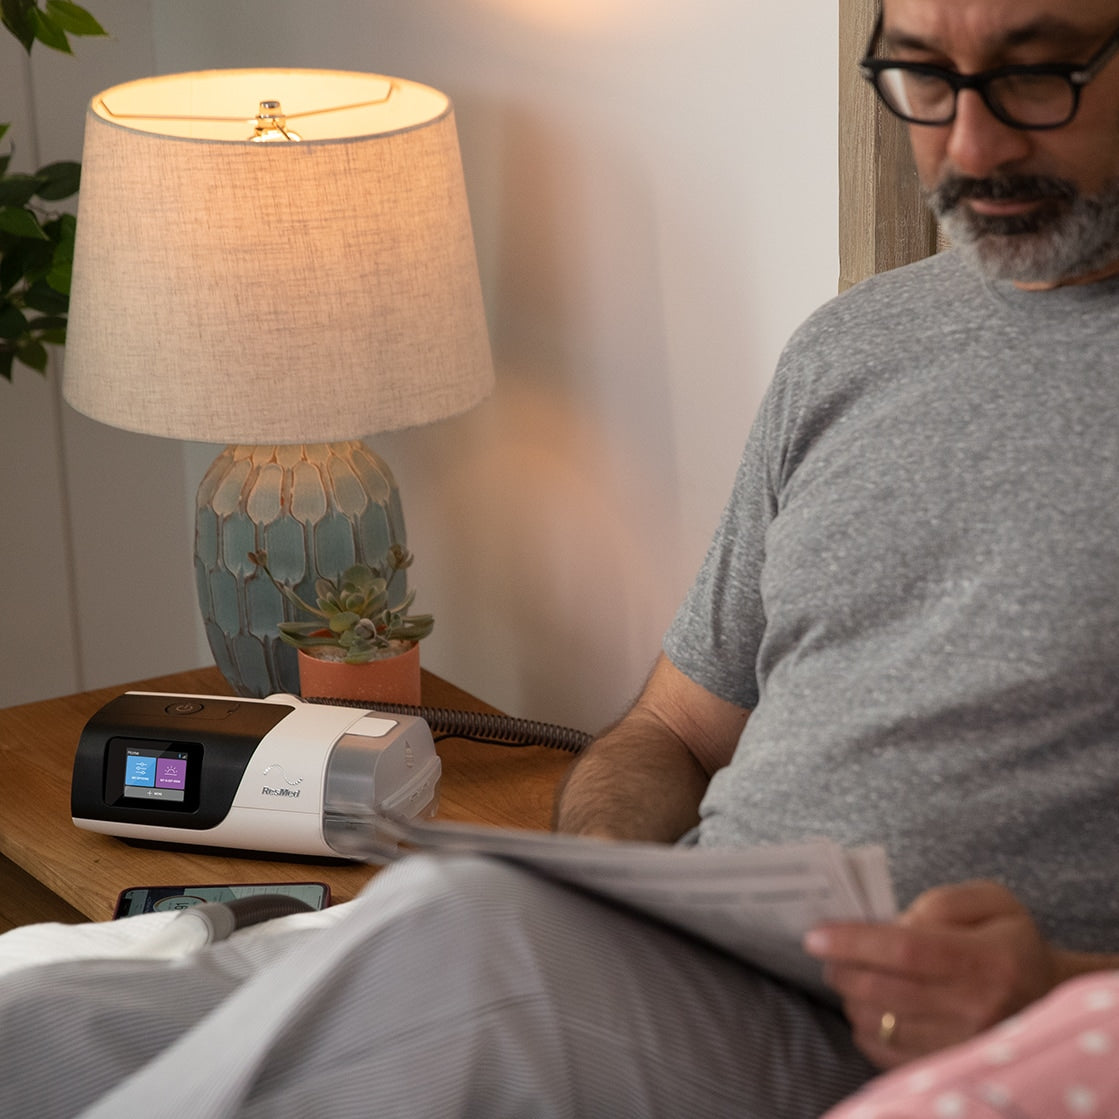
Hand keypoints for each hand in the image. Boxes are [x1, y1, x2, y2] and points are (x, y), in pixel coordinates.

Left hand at [803, 880, 1059, 1068]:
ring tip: (848, 975)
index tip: (816, 935)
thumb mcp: (991, 901)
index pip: (906, 951)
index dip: (854, 942)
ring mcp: (965, 1048)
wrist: (1048, 997)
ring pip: (881, 1025)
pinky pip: (889, 1055)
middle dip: (842, 968)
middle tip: (826, 953)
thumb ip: (941, 903)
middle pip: (886, 991)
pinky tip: (868, 1006)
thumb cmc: (1009, 940)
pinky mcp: (952, 1069)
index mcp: (989, 962)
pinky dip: (866, 1029)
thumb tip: (893, 923)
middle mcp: (978, 1011)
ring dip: (851, 997)